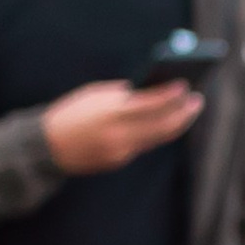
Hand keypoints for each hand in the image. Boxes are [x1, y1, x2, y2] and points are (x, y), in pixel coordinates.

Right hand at [41, 78, 205, 175]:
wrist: (46, 147)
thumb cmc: (70, 112)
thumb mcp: (95, 94)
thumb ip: (124, 93)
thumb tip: (153, 91)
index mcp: (112, 111)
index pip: (153, 103)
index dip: (172, 94)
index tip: (187, 84)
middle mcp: (119, 133)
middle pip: (163, 124)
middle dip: (184, 112)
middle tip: (198, 100)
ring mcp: (120, 150)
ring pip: (158, 137)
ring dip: (177, 124)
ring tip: (188, 111)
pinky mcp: (118, 160)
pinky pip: (144, 144)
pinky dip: (157, 132)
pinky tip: (166, 123)